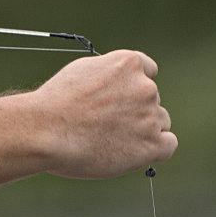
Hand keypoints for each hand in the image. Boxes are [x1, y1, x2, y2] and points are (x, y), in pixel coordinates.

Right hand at [27, 49, 176, 178]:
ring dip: (144, 132)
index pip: (148, 72)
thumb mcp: (84, 72)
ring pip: (160, 124)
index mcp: (129, 63)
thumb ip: (110, 76)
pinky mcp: (151, 145)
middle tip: (108, 128)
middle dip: (136, 113)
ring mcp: (150, 116)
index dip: (132, 90)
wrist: (47, 130)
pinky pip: (168, 145)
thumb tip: (118, 86)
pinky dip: (156, 149)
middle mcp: (145, 87)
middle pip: (153, 102)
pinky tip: (136, 153)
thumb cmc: (56, 103)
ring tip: (112, 141)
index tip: (120, 102)